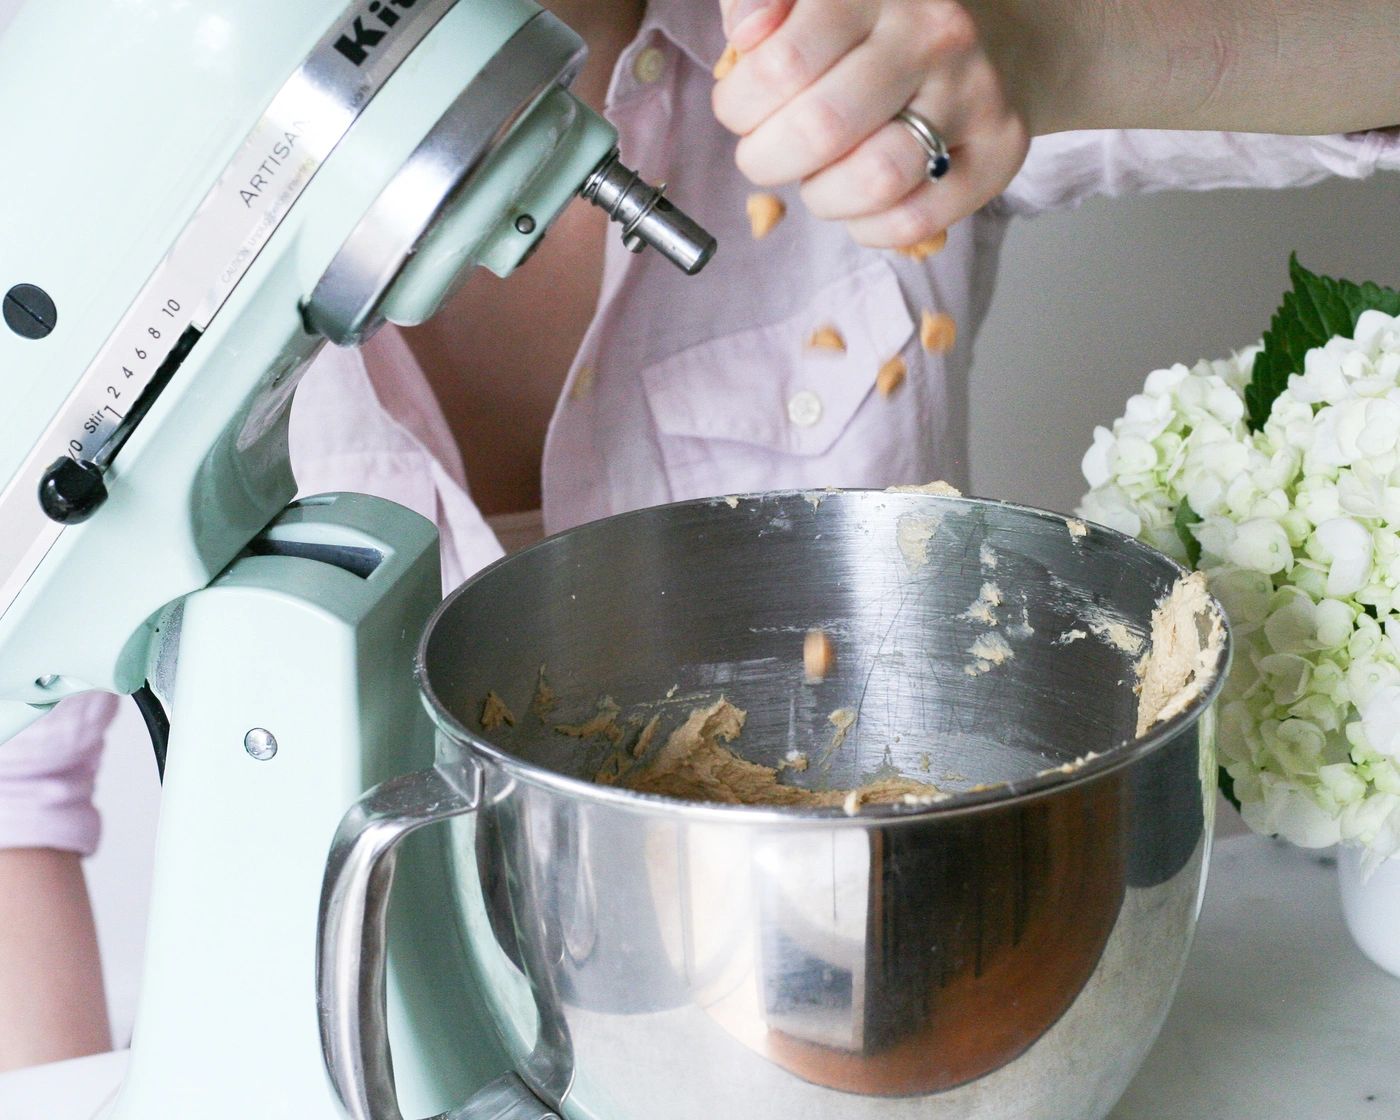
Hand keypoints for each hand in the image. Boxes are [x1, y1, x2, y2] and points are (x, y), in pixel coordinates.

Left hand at [712, 0, 1033, 249]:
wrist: (990, 36)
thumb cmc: (871, 30)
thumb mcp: (811, 0)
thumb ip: (764, 7)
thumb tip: (744, 32)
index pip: (781, 64)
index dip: (739, 104)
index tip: (742, 109)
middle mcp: (931, 33)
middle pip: (821, 129)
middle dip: (768, 160)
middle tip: (767, 153)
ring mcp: (972, 91)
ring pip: (875, 180)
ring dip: (821, 196)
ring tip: (816, 178)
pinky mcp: (1001, 147)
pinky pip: (914, 219)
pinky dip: (867, 228)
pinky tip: (858, 204)